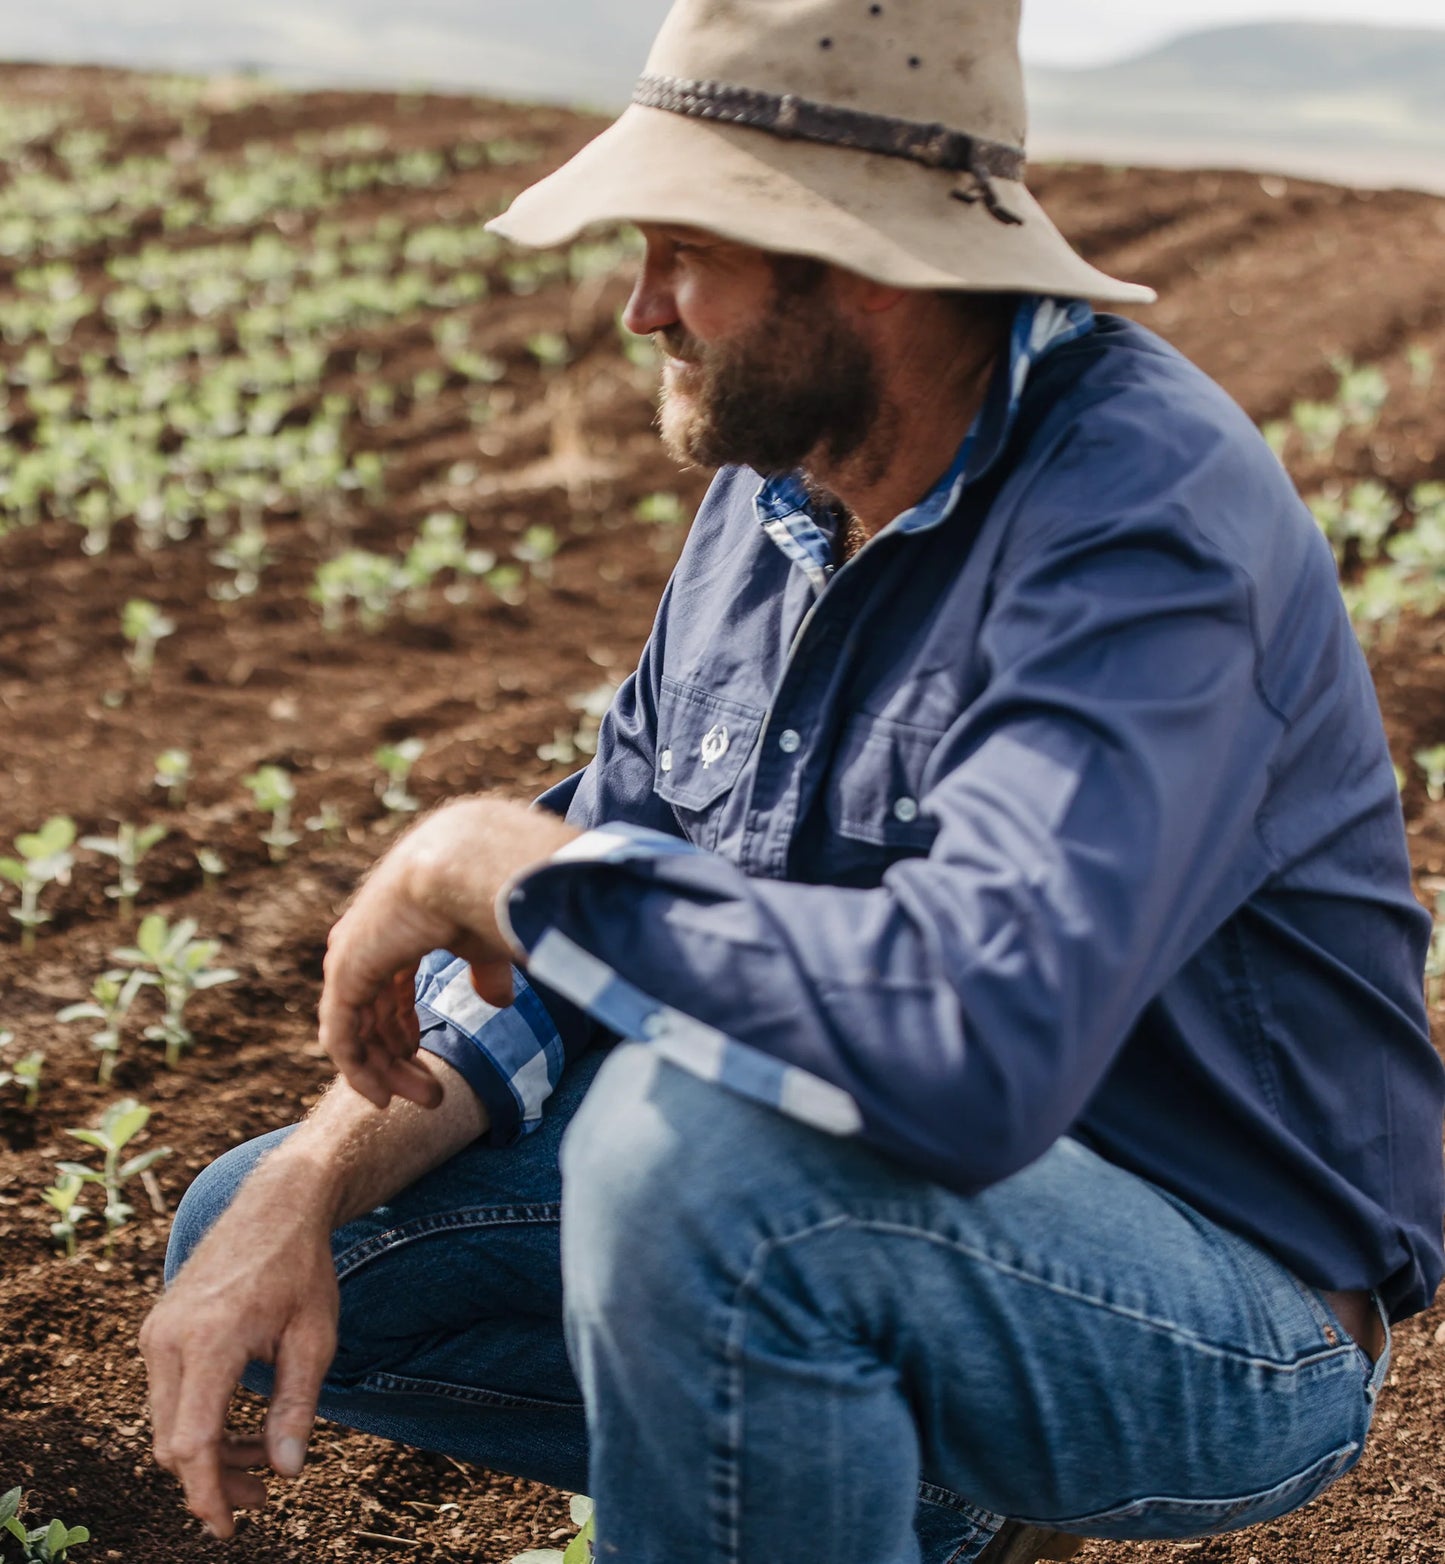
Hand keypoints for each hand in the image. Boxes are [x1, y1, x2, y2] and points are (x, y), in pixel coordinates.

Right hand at [140, 1192, 339, 1539]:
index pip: (193, 1442)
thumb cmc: (302, 1268)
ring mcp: (157, 1333)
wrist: (276, 1204)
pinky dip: (199, 1421)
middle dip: (214, 1479)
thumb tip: (288, 1471)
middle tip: (264, 1495)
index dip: (208, 1493)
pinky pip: (168, 1397)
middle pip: (173, 1442)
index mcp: (211, 1339)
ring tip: (264, 1458)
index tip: (227, 1529)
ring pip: (167, 1424)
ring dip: (209, 1452)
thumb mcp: (315, 1337)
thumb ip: (298, 1405)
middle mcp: (170, 1338)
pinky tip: (242, 1425)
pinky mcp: (157, 1331)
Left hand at [319, 797, 577, 1110]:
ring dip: (386, 1072)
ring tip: (425, 1099)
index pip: (388, 990)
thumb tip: (499, 1002)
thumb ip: (486, 971)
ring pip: (357, 1032)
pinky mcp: (345, 973)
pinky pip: (343, 1038)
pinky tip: (381, 1096)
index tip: (426, 1060)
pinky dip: (359, 1071)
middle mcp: (364, 943)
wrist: (464, 862)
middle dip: (399, 1058)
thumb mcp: (486, 941)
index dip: (405, 1028)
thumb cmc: (483, 889)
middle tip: (431, 1095)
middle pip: (373, 1014)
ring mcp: (350, 957)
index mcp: (394, 928)